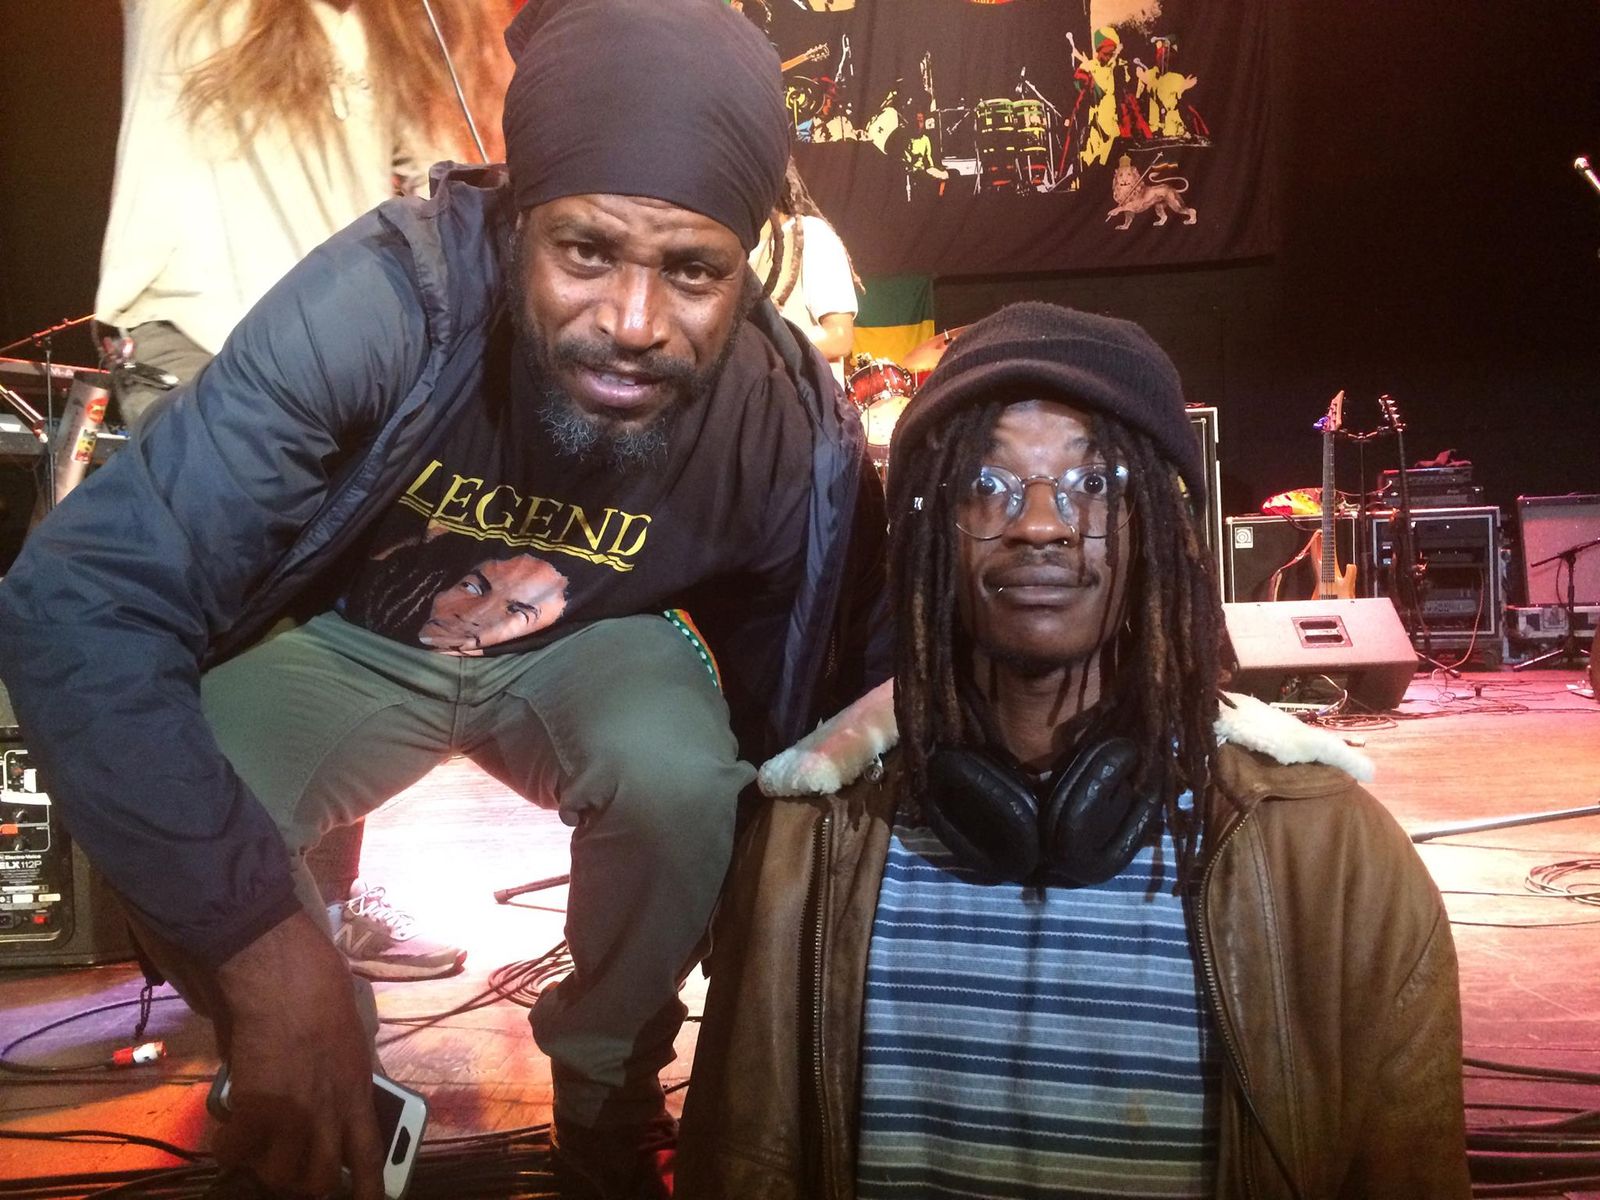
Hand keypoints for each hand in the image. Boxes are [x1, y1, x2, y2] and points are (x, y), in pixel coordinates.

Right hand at [213, 912, 383, 1199]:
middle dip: (300, 1183)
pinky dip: (227, 1146)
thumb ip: (343, 1079)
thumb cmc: (319, 995)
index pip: (370, 1156)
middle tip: (284, 1166)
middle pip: (317, 1181)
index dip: (370, 1189)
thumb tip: (328, 1101)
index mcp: (358, 1093)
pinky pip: (236, 1151)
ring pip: (278, 1175)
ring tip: (253, 1147)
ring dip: (263, 1166)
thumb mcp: (349, 1042)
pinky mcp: (258, 1110)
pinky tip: (225, 1132)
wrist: (285, 980)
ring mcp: (295, 1115)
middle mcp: (331, 1112)